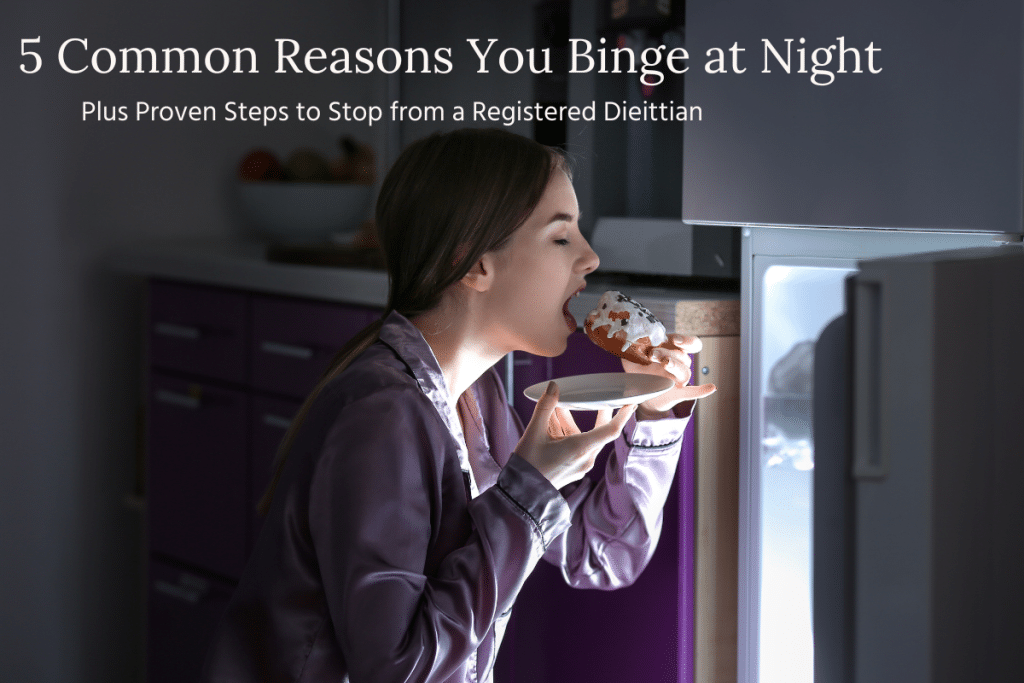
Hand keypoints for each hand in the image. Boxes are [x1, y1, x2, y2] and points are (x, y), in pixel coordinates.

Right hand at [516, 382, 635, 489]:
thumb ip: (545, 407)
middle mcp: (585, 459)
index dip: (622, 415)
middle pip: (599, 431)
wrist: (522, 495)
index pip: (611, 430)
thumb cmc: (528, 465)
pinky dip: (567, 433)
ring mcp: (581, 465)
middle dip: (598, 413)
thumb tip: (554, 387)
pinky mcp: (574, 469)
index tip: (630, 403)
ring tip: (556, 408)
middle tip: (602, 397)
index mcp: (580, 449)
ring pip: (584, 437)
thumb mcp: (533, 433)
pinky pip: (577, 446)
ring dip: (571, 422)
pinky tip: (553, 424)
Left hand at [621, 334, 716, 418]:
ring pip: (685, 372)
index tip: (675, 339)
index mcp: (673, 350)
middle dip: (669, 353)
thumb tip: (622, 336)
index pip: (691, 343)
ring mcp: (678, 379)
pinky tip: (711, 387)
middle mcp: (678, 364)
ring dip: (675, 365)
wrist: (640, 390)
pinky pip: (692, 392)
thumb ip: (631, 345)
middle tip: (653, 354)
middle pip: (683, 357)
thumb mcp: (633, 355)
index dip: (687, 340)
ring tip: (663, 363)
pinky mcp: (677, 393)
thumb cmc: (638, 367)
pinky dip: (702, 390)